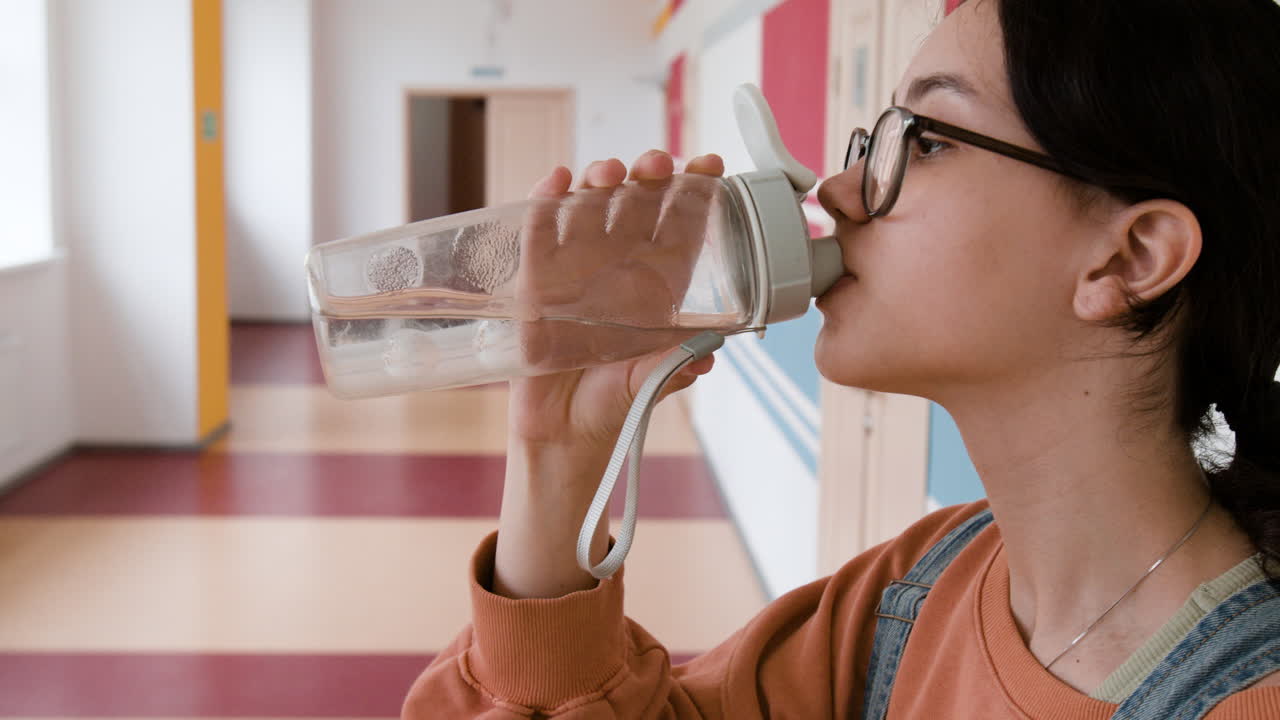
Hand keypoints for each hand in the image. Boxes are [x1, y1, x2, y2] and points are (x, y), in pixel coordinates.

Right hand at [509, 150, 726, 452]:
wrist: (564, 438)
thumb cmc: (616, 406)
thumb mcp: (653, 381)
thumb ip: (677, 363)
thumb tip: (708, 353)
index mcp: (659, 288)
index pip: (682, 229)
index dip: (698, 195)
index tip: (711, 165)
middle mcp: (621, 271)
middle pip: (637, 207)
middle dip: (649, 176)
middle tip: (658, 162)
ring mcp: (577, 272)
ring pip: (591, 209)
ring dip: (600, 181)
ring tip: (608, 172)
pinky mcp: (537, 283)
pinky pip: (540, 233)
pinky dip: (544, 202)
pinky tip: (557, 180)